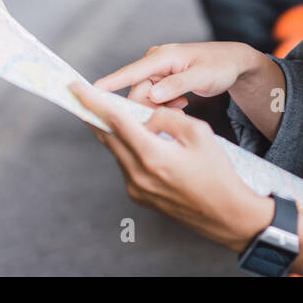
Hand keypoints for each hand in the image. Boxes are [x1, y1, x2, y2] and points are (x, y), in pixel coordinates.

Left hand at [68, 79, 272, 251]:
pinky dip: (128, 148)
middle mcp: (138, 175)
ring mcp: (136, 189)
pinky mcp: (139, 197)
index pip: (115, 121)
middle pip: (107, 136)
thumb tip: (146, 115)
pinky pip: (126, 165)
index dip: (93, 101)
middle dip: (97, 115)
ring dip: (117, 132)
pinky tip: (143, 140)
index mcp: (152, 155)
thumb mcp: (198, 133)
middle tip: (88, 97)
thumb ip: (166, 118)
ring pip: (116, 151)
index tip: (76, 87)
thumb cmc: (217, 172)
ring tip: (131, 117)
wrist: (226, 214)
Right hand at [93, 41, 259, 109]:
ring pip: (145, 97)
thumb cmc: (220, 66)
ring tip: (183, 105)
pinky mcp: (161, 78)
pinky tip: (182, 104)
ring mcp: (157, 70)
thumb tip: (153, 94)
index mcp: (162, 57)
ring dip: (160, 107)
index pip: (131, 72)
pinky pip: (153, 97)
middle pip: (137, 91)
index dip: (110, 83)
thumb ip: (178, 85)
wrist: (233, 62)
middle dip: (150, 106)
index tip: (89, 92)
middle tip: (177, 110)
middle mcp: (155, 61)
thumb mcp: (202, 76)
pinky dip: (165, 105)